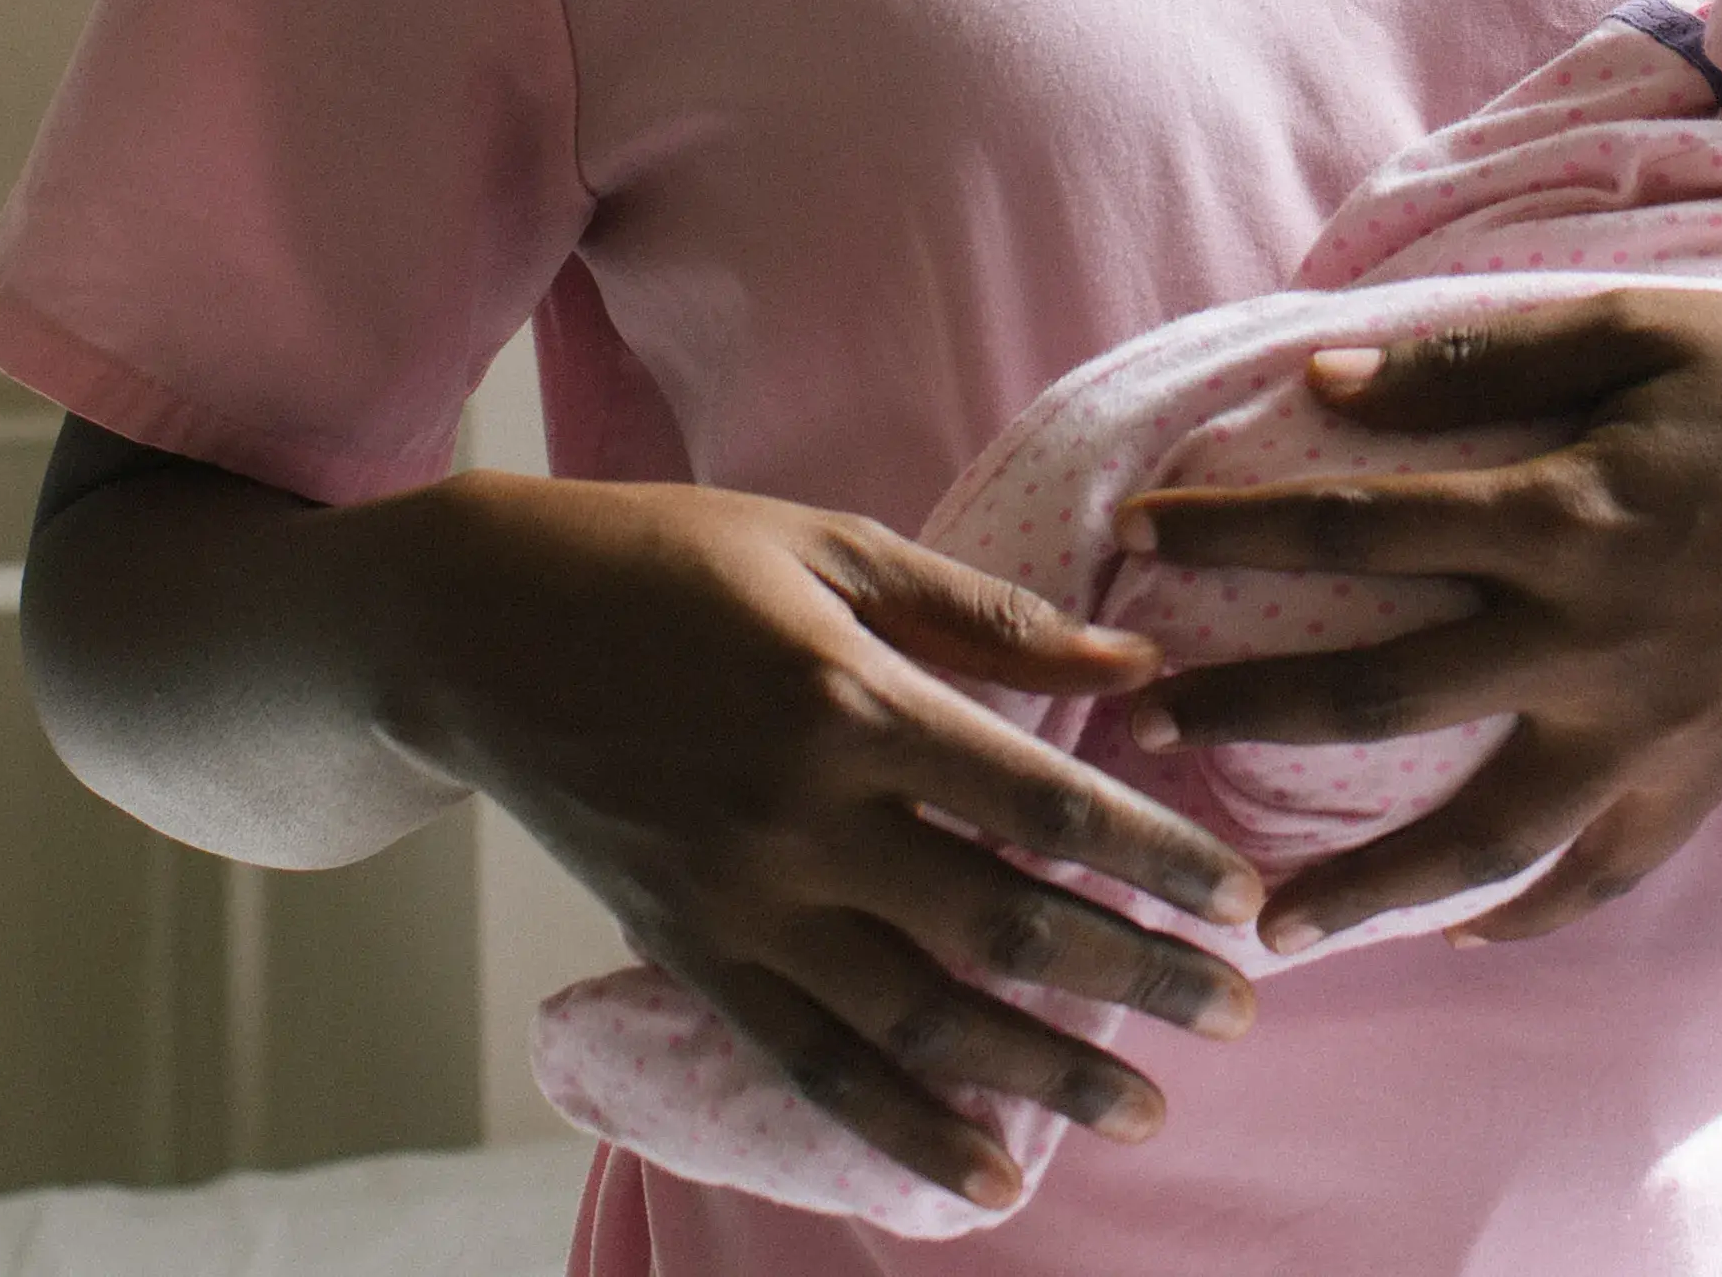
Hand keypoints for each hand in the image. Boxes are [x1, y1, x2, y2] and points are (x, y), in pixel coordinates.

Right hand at [360, 474, 1265, 1211]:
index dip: (1155, 857)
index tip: (1243, 898)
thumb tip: (1132, 669)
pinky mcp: (690, 951)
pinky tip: (983, 1177)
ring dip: (1041, 1073)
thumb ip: (984, 615)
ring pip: (919, 1016)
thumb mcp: (830, 545)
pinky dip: (898, 1131)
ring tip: (1143, 1109)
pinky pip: (809, 1064)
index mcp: (853, 697)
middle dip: (1135, 976)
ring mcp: (743, 899)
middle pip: (1003, 920)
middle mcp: (805, 816)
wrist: (478, 627)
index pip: (1041, 799)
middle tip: (1238, 1014)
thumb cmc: (668, 559)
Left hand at [1111, 290, 1721, 951]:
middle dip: (1250, 710)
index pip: (1356, 525)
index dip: (1234, 528)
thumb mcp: (1641, 327)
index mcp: (1564, 509)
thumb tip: (1330, 383)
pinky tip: (1466, 934)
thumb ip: (1481, 362)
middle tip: (1143, 730)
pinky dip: (1529, 913)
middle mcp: (1589, 635)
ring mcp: (1650, 724)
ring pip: (1480, 832)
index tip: (1137, 535)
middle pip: (1381, 691)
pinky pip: (1604, 872)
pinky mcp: (1706, 770)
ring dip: (1366, 887)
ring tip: (1265, 929)